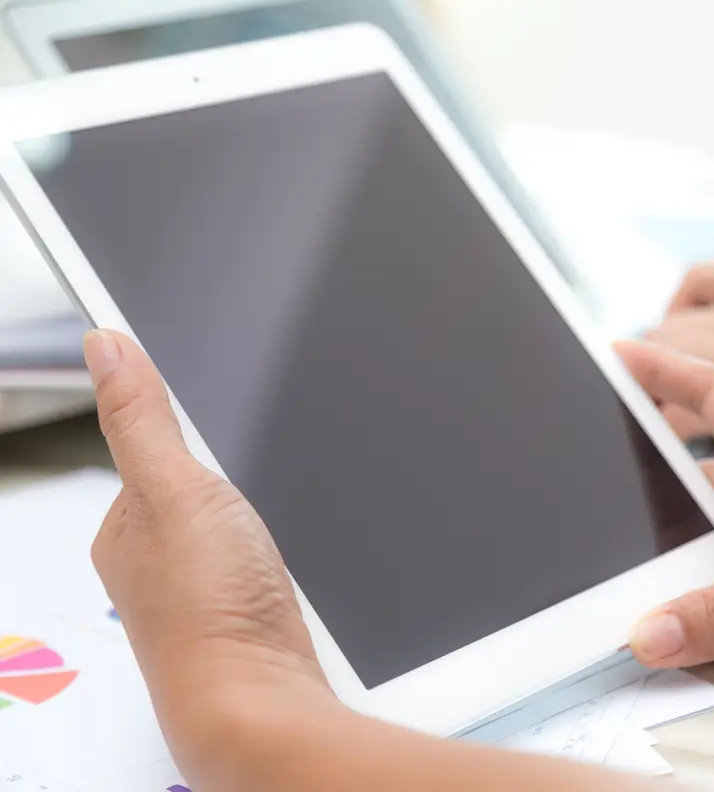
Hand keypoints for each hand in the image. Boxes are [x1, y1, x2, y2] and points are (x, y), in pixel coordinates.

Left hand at [85, 330, 331, 782]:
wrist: (258, 697)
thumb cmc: (209, 610)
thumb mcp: (175, 488)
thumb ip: (141, 417)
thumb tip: (103, 345)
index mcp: (124, 520)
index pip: (143, 438)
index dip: (175, 405)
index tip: (208, 382)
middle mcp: (154, 553)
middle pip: (190, 476)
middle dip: (222, 457)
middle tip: (251, 453)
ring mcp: (201, 581)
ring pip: (226, 513)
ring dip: (249, 499)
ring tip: (267, 502)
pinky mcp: (244, 603)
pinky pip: (251, 546)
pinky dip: (268, 533)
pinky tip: (282, 543)